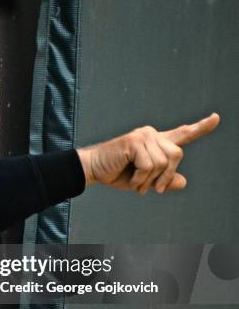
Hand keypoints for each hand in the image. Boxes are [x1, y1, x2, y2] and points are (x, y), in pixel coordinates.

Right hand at [77, 113, 219, 193]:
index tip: (216, 118)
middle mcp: (152, 135)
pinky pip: (149, 165)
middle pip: (177, 155)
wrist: (93, 170)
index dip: (201, 127)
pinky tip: (131, 180)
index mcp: (156, 143)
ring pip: (163, 162)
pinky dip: (140, 179)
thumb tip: (183, 181)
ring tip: (137, 184)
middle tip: (152, 190)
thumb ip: (164, 181)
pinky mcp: (134, 141)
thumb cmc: (116, 174)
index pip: (182, 134)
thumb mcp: (144, 182)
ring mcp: (143, 136)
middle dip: (166, 176)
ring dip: (150, 180)